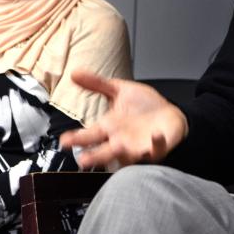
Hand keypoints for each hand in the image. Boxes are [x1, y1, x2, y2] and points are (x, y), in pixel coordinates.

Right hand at [58, 70, 187, 168]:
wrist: (169, 114)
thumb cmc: (143, 107)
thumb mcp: (119, 90)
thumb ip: (97, 84)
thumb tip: (75, 73)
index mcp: (110, 127)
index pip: (90, 135)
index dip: (76, 138)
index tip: (64, 141)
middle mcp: (121, 141)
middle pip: (104, 151)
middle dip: (94, 156)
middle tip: (83, 160)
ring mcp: (138, 146)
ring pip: (128, 157)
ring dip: (123, 154)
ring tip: (118, 148)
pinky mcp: (157, 147)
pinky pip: (156, 148)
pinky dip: (156, 144)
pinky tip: (155, 136)